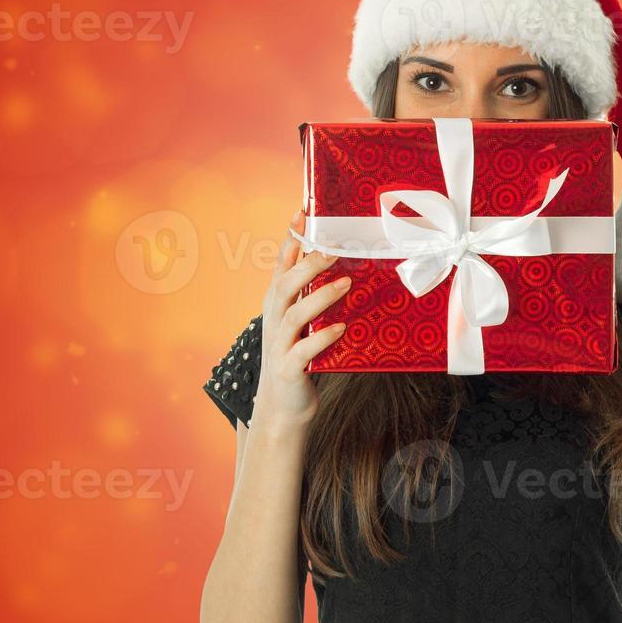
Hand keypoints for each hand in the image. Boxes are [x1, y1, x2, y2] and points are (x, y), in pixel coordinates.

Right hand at [254, 210, 351, 431]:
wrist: (284, 409)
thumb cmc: (300, 358)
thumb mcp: (304, 323)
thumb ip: (314, 297)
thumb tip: (347, 266)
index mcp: (277, 305)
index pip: (280, 265)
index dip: (290, 239)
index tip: (302, 213)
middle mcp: (274, 321)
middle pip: (284, 284)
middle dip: (307, 265)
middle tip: (334, 250)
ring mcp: (279, 345)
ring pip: (293, 314)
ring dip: (320, 297)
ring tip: (346, 284)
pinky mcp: (288, 370)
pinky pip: (302, 352)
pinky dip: (321, 339)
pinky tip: (341, 329)